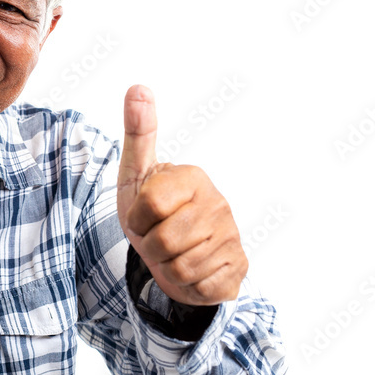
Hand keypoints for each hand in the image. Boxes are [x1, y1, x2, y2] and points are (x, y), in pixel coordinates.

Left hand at [115, 85, 246, 305]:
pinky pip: (201, 287)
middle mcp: (218, 203)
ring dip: (166, 268)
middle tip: (155, 237)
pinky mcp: (238, 268)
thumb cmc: (150, 209)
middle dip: (149, 247)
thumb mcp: (136, 173)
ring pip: (180, 268)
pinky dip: (187, 285)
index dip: (136, 218)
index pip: (149, 206)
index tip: (142, 215)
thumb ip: (138, 133)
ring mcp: (232, 236)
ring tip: (170, 253)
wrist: (171, 251)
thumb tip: (138, 87)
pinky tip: (189, 270)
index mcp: (193, 177)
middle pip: (162, 241)